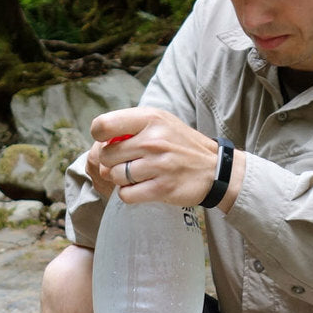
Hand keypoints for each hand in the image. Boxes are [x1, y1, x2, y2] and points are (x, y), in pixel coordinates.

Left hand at [88, 107, 224, 206]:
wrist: (214, 169)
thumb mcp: (160, 122)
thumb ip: (130, 126)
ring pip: (115, 176)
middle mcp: (153, 140)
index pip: (104, 125)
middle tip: (126, 163)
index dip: (99, 135)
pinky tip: (140, 188)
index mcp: (150, 118)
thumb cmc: (179, 144)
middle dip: (111, 162)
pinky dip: (128, 194)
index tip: (109, 141)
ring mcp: (158, 165)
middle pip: (107, 155)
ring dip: (120, 180)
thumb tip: (100, 142)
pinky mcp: (162, 188)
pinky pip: (126, 194)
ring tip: (136, 176)